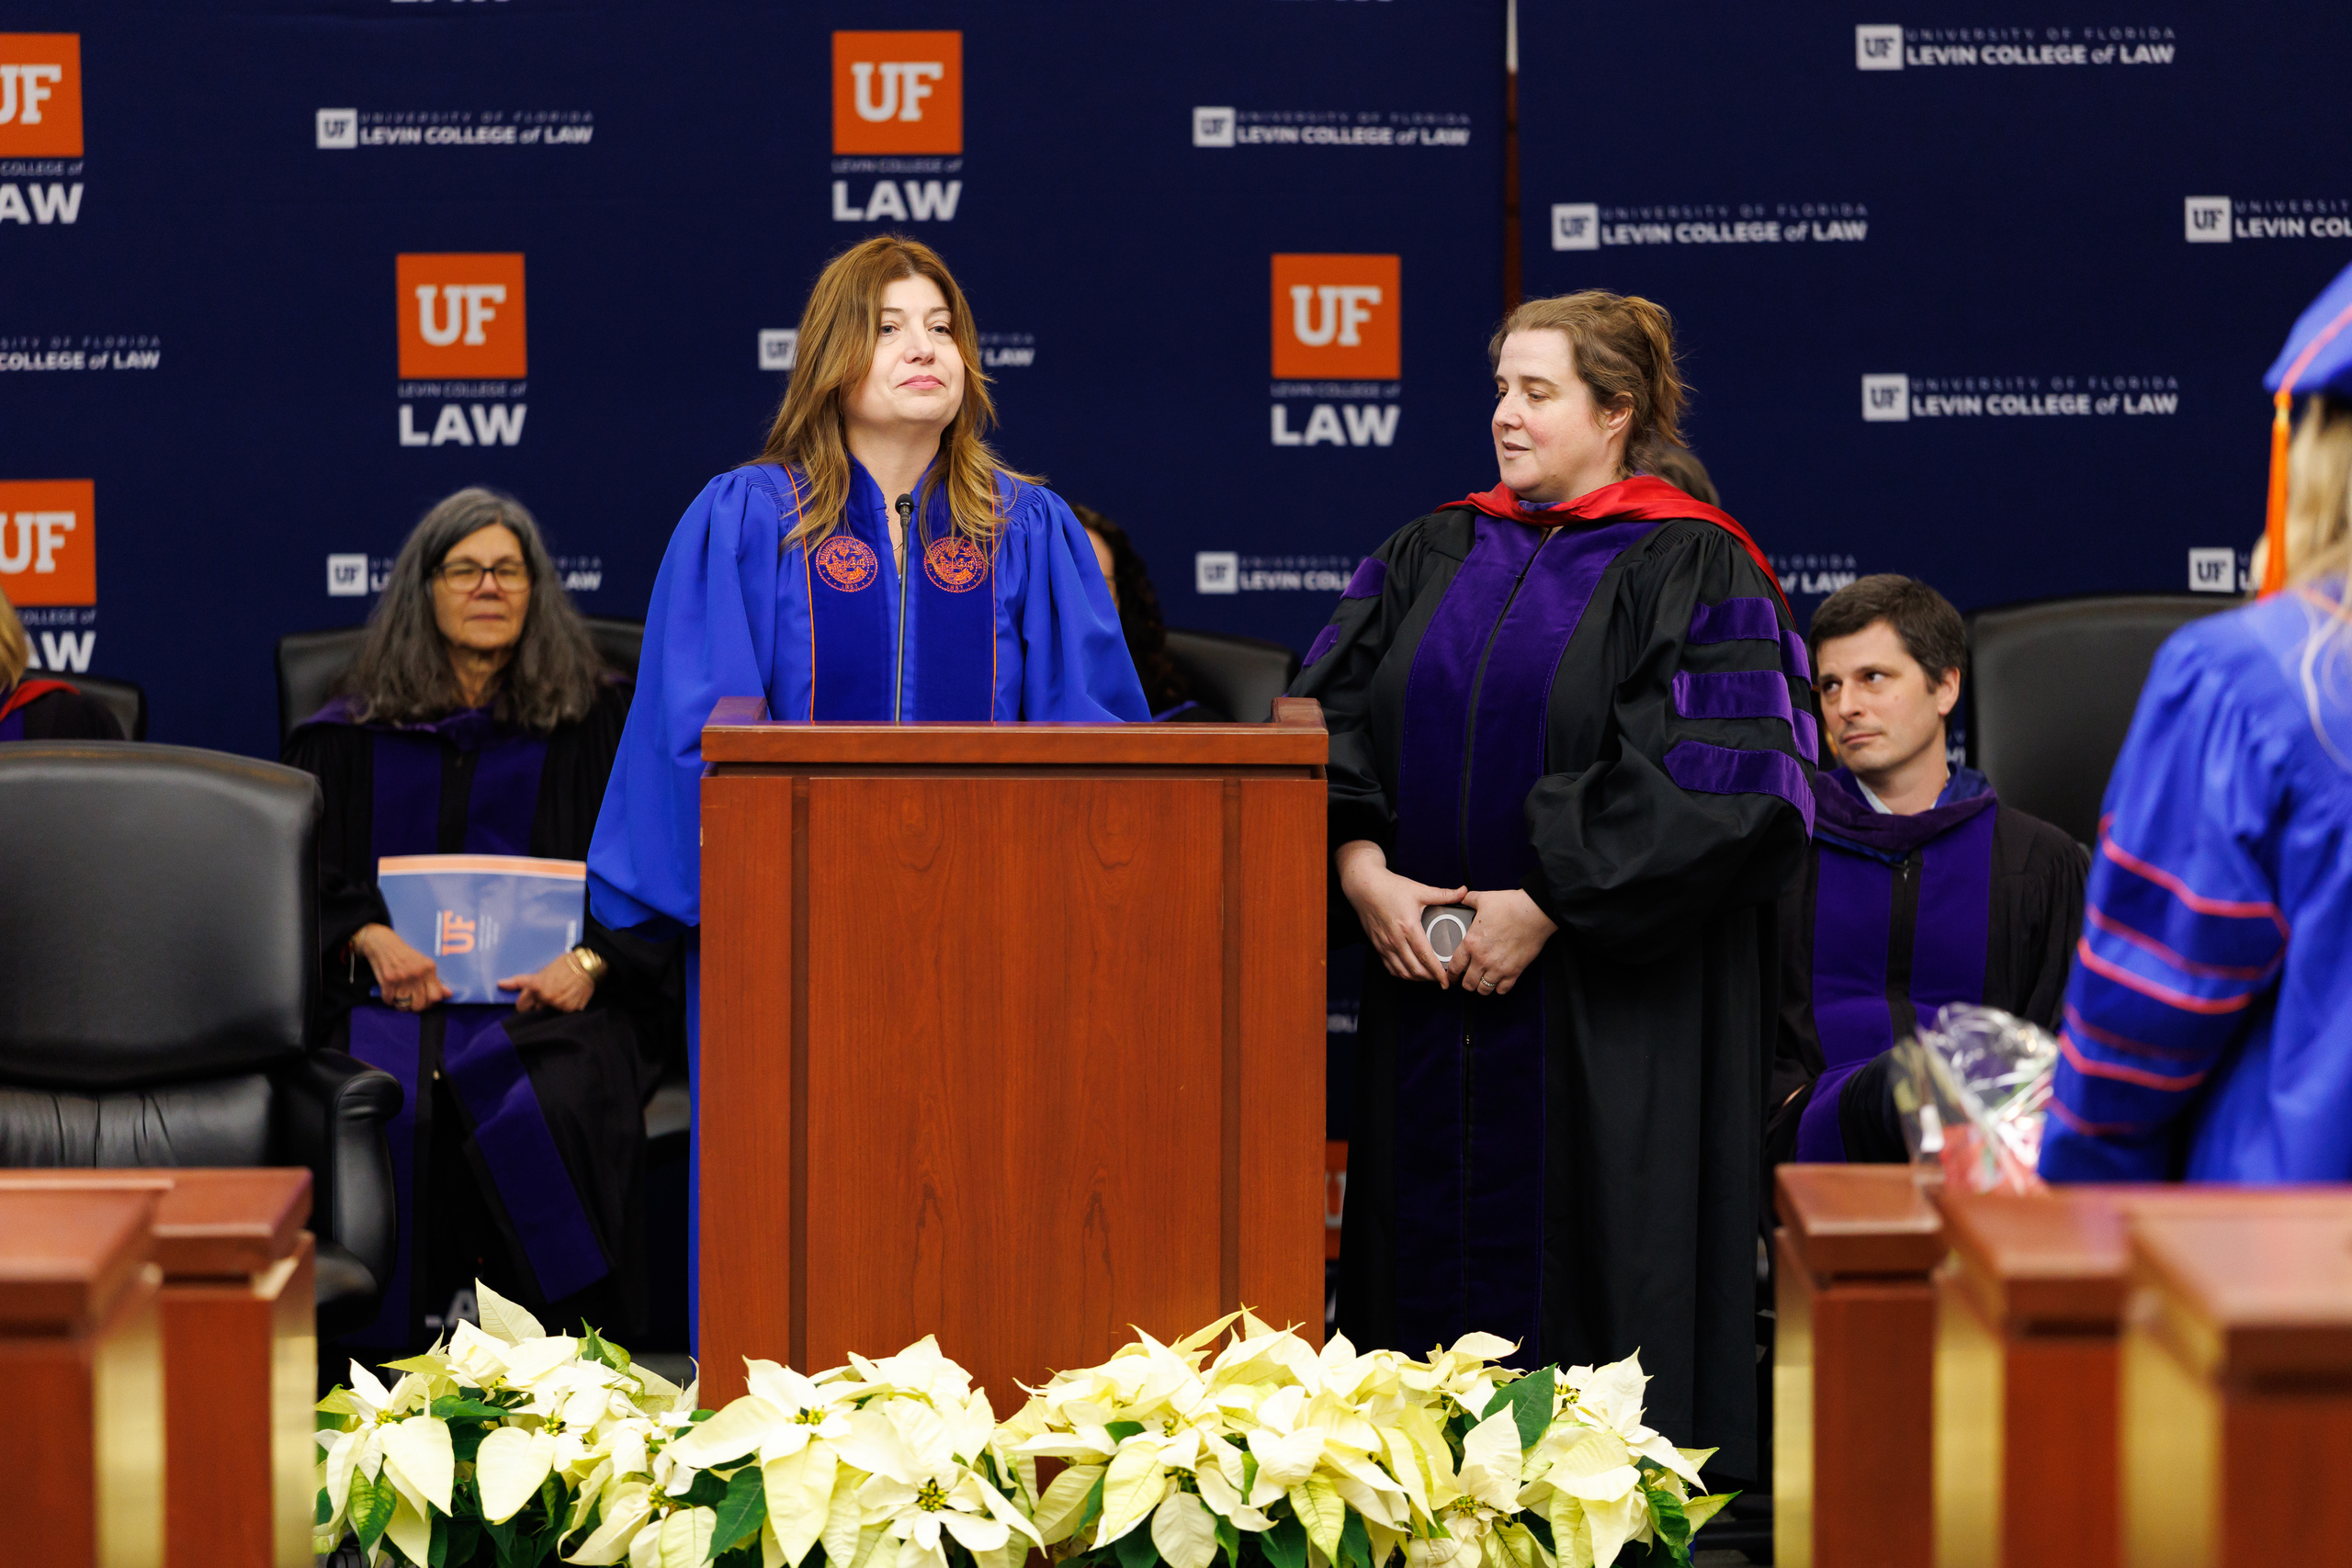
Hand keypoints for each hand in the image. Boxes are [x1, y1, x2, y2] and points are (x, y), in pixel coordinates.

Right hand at [354, 923, 449, 1011]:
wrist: (383, 943)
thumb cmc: (405, 954)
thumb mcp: (424, 963)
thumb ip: (436, 980)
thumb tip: (449, 994)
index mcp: (428, 969)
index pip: (435, 996)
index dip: (431, 1003)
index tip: (426, 1001)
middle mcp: (416, 973)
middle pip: (419, 1005)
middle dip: (415, 1007)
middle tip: (412, 1002)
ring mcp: (401, 978)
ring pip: (403, 1005)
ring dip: (401, 1005)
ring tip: (400, 998)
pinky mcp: (387, 981)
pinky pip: (389, 1000)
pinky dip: (389, 1000)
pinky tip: (390, 993)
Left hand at [499, 951, 595, 1013]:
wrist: (586, 965)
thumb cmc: (561, 966)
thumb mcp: (539, 972)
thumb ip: (519, 981)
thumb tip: (500, 984)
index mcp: (535, 988)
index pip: (521, 1007)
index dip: (524, 1003)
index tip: (530, 1000)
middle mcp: (546, 998)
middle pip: (534, 1012)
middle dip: (537, 1007)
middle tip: (546, 997)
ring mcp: (559, 1005)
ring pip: (547, 1015)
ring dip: (550, 1009)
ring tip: (558, 997)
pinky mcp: (571, 1010)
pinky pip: (562, 1015)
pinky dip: (563, 1009)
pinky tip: (567, 999)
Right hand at [1336, 839, 1467, 985]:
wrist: (1365, 887)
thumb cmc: (1390, 888)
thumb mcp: (1419, 890)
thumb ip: (1444, 894)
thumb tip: (1464, 892)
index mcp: (1408, 927)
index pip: (1426, 957)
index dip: (1438, 972)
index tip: (1447, 980)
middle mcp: (1396, 940)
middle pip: (1415, 969)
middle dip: (1431, 978)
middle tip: (1443, 978)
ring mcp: (1385, 945)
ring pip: (1403, 972)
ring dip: (1417, 978)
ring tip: (1429, 976)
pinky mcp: (1378, 946)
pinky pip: (1391, 968)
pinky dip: (1403, 974)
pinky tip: (1411, 972)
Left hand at [1445, 888, 1557, 997]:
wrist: (1535, 912)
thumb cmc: (1510, 905)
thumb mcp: (1483, 899)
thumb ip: (1469, 899)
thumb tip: (1463, 896)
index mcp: (1471, 943)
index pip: (1454, 966)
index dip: (1451, 974)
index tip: (1452, 976)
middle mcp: (1482, 959)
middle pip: (1468, 983)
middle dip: (1466, 983)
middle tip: (1468, 980)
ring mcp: (1499, 967)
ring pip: (1483, 990)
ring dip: (1481, 987)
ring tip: (1482, 982)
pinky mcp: (1515, 971)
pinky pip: (1503, 989)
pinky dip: (1499, 988)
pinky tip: (1498, 982)